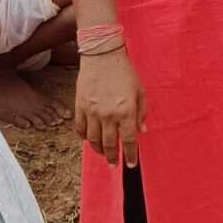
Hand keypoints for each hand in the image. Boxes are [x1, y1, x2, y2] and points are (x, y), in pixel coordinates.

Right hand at [73, 49, 146, 166]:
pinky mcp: (80, 107)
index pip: (129, 140)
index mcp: (126, 111)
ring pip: (93, 139)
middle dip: (112, 157)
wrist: (102, 57)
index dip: (130, 154)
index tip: (131, 164)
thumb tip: (142, 130)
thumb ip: (141, 112)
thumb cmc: (125, 73)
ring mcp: (92, 112)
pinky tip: (89, 140)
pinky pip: (80, 128)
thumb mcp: (140, 91)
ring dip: (98, 149)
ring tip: (103, 154)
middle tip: (114, 165)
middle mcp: (108, 115)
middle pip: (109, 144)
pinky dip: (84, 137)